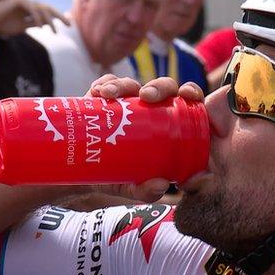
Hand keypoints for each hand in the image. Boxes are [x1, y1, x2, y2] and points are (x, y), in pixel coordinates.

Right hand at [0, 0, 69, 36]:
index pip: (47, 12)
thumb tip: (46, 25)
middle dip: (59, 16)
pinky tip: (41, 26)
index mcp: (30, 10)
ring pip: (41, 9)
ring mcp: (23, 1)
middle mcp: (28, 4)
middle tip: (69, 24)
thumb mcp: (22, 26)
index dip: (57, 17)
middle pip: (48, 8)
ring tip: (53, 31)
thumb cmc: (3, 25)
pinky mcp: (18, 0)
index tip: (67, 24)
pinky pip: (32, 8)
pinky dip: (38, 17)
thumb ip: (34, 23)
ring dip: (49, 20)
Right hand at [84, 74, 205, 201]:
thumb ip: (146, 190)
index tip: (187, 94)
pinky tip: (97, 92)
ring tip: (109, 95)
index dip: (191, 91)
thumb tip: (161, 185)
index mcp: (166, 125)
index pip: (186, 102)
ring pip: (131, 84)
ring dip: (122, 84)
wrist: (83, 174)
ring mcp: (125, 102)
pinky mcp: (102, 99)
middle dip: (157, 87)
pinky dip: (103, 84)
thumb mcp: (131, 187)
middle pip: (161, 88)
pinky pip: (105, 85)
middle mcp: (148, 109)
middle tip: (146, 96)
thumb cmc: (116, 177)